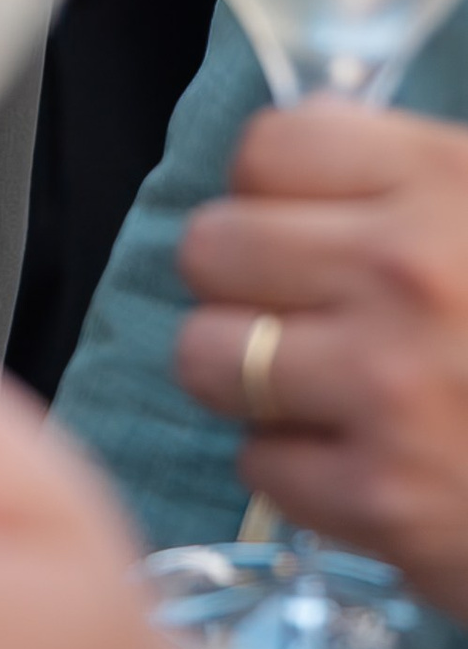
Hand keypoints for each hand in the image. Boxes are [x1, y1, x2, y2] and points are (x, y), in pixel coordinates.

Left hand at [174, 99, 467, 609]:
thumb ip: (408, 181)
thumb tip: (299, 149)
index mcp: (442, 184)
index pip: (264, 149)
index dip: (271, 190)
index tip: (301, 224)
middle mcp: (404, 272)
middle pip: (211, 247)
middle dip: (244, 283)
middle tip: (299, 313)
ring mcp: (388, 387)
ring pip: (205, 356)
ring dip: (249, 378)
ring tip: (316, 388)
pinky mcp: (383, 500)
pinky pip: (258, 464)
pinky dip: (299, 470)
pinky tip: (364, 461)